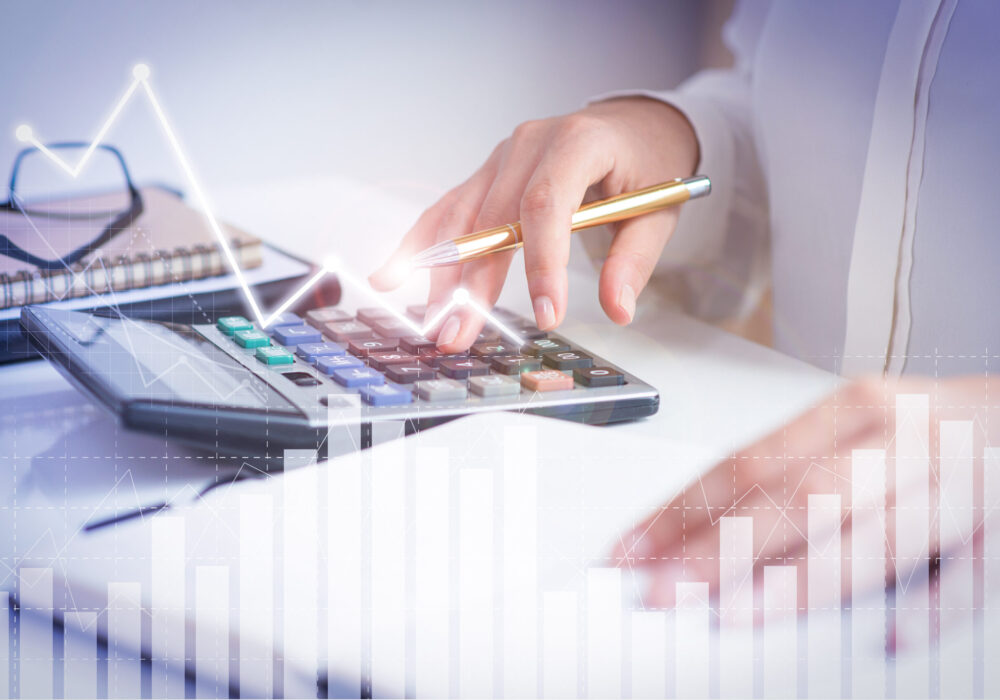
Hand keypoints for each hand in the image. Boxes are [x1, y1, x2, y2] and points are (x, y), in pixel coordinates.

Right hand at [369, 98, 698, 351]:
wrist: (633, 125)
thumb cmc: (647, 162)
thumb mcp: (657, 208)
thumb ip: (634, 260)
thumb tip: (616, 309)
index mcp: (577, 142)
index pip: (547, 204)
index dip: (542, 262)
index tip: (546, 313)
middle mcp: (529, 144)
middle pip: (492, 217)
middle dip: (474, 282)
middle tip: (460, 333)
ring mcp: (502, 157)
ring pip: (461, 217)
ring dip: (441, 274)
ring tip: (432, 322)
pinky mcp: (488, 175)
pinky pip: (449, 209)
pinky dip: (421, 244)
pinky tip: (392, 275)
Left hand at [613, 375, 997, 607]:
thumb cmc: (925, 432)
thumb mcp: (855, 433)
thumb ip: (788, 475)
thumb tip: (697, 531)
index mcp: (850, 412)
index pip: (745, 465)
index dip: (682, 510)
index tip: (631, 549)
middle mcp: (897, 440)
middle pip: (795, 499)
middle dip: (719, 549)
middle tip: (661, 591)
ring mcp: (956, 482)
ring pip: (872, 536)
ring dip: (799, 579)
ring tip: (738, 612)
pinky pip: (972, 574)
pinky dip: (933, 604)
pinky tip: (893, 635)